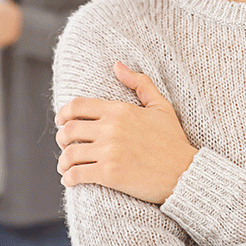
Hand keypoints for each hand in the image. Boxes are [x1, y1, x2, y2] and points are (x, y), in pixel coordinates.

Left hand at [56, 61, 198, 203]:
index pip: (77, 106)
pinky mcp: (109, 174)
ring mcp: (109, 151)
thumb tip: (116, 65)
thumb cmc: (174, 141)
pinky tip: (71, 180)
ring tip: (66, 167)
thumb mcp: (161, 106)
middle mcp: (111, 128)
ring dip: (63, 162)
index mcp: (120, 110)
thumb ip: (139, 83)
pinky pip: (76, 174)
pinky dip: (68, 178)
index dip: (63, 113)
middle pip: (68, 130)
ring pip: (69, 154)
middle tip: (65, 146)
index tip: (60, 121)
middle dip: (62, 139)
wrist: (185, 173)